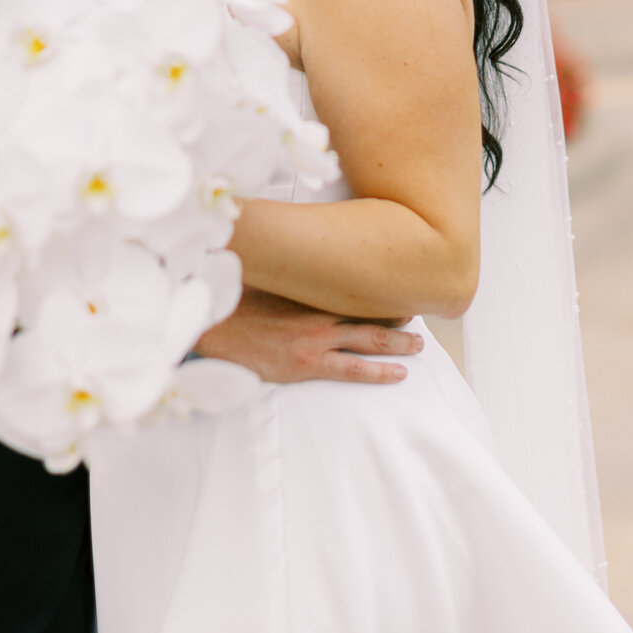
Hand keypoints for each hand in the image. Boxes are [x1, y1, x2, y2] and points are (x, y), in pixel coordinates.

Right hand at [195, 287, 421, 385]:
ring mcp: (317, 338)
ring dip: (400, 342)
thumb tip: (300, 259)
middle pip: (372, 310)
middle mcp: (319, 310)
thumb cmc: (234, 301)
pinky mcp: (308, 363)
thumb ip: (289, 273)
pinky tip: (399, 373)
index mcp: (310, 288)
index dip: (382, 289)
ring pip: (372, 339)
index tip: (397, 288)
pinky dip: (380, 371)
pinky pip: (354, 369)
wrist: (213, 326)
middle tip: (418, 318)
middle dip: (399, 316)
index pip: (356, 286)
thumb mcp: (265, 278)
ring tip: (419, 346)